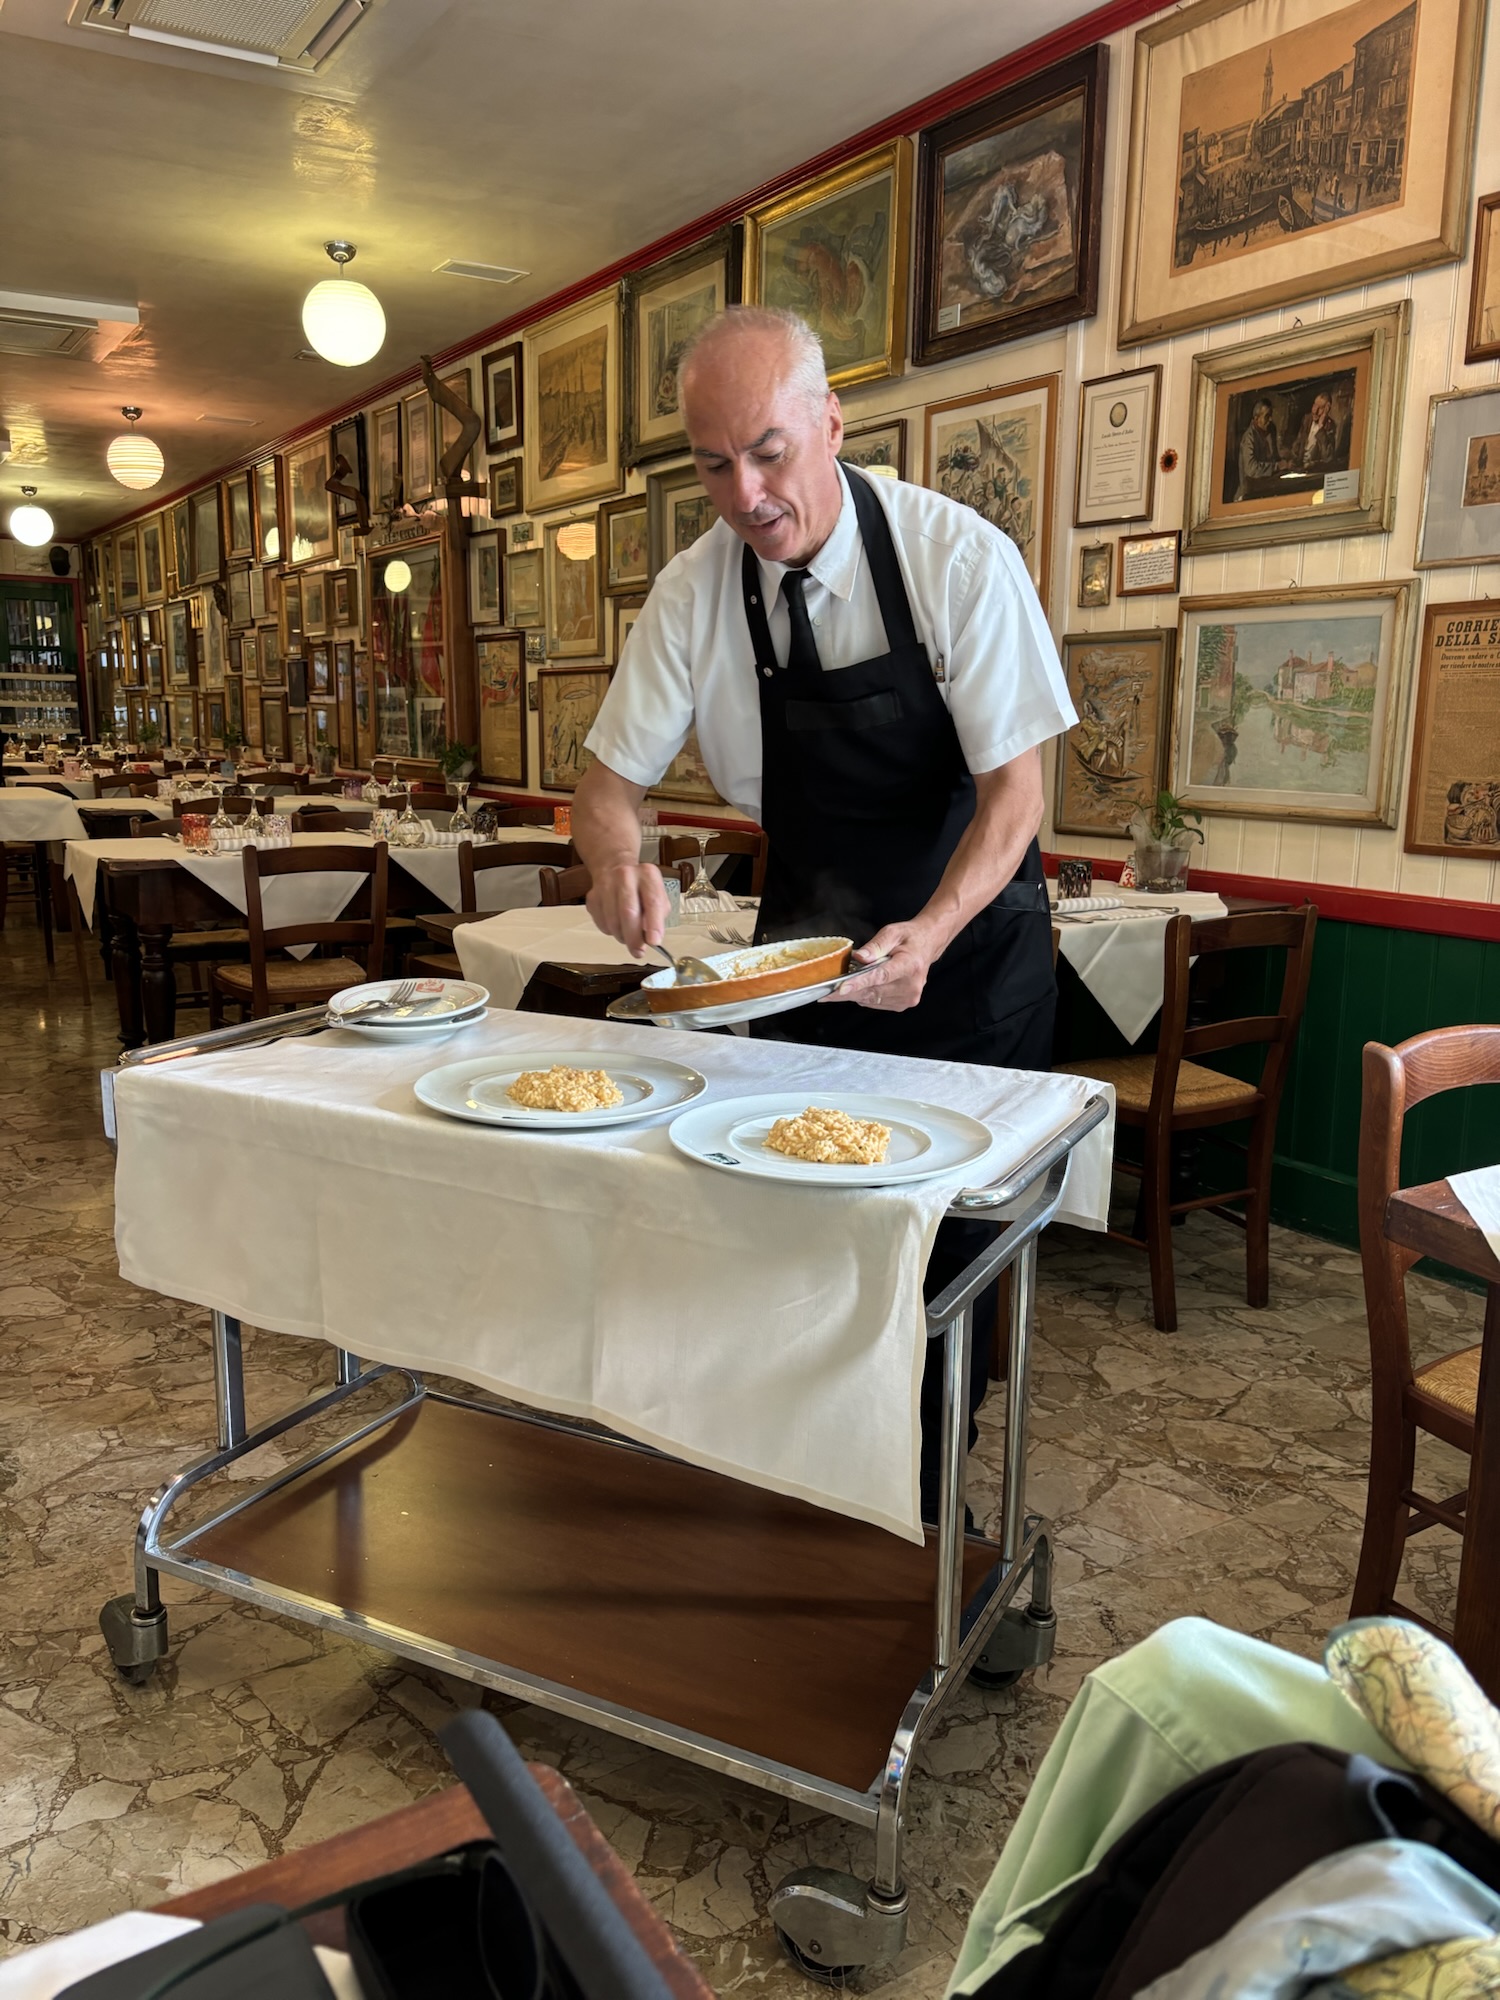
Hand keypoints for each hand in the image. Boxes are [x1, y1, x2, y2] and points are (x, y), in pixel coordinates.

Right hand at [585, 862, 670, 955]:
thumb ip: (658, 917)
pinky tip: (617, 924)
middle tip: (638, 951)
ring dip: (622, 936)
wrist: (614, 869)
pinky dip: (610, 931)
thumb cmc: (641, 889)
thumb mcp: (658, 897)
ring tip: (628, 936)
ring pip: (612, 921)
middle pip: (628, 911)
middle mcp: (625, 875)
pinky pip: (601, 923)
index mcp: (647, 874)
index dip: (654, 924)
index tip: (654, 942)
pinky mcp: (592, 897)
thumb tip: (650, 938)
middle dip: (634, 937)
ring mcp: (605, 885)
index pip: (652, 901)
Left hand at [824, 919, 938, 1012]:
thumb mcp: (892, 933)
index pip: (881, 976)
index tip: (841, 988)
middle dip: (847, 991)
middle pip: (872, 991)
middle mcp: (911, 985)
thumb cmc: (909, 938)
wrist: (927, 945)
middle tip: (825, 992)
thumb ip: (876, 946)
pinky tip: (861, 985)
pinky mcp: (902, 1004)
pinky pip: (875, 1002)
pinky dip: (864, 995)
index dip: (859, 983)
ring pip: (871, 999)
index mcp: (910, 965)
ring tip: (845, 983)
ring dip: (854, 993)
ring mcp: (908, 997)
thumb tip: (860, 957)